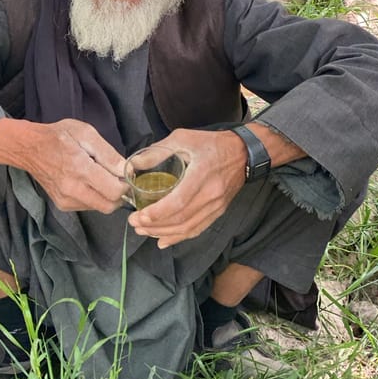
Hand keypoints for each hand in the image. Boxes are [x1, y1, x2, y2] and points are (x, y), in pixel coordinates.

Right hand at [0, 117, 126, 212]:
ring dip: (106, 195)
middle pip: (109, 206)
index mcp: (80, 169)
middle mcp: (72, 189)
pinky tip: (87, 181)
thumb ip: (108, 153)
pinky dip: (94, 196)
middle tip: (115, 177)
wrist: (29, 148)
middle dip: (118, 194)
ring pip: (99, 207)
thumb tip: (126, 170)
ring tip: (98, 175)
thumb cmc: (58, 136)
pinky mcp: (62, 205)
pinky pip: (88, 206)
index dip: (125, 184)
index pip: (114, 191)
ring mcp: (66, 200)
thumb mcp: (86, 133)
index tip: (124, 173)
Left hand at [127, 128, 246, 248]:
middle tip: (135, 223)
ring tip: (144, 231)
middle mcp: (210, 194)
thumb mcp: (183, 138)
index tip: (140, 216)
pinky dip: (179, 237)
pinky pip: (198, 229)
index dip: (158, 213)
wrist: (243, 153)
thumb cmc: (212, 144)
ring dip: (164, 233)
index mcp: (201, 174)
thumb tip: (133, 164)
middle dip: (155, 225)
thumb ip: (158, 151)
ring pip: (188, 228)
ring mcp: (216, 205)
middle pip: (181, 219)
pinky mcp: (218, 211)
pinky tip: (163, 240)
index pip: (179, 201)